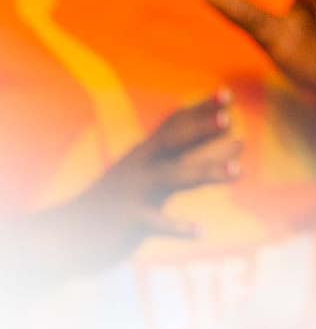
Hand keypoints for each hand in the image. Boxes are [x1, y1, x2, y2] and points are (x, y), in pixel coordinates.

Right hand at [26, 94, 239, 281]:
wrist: (65, 235)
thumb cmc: (115, 202)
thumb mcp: (148, 176)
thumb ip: (188, 159)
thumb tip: (236, 142)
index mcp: (144, 155)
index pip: (175, 125)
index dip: (200, 110)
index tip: (227, 93)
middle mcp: (139, 167)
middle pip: (172, 142)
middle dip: (199, 129)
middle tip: (228, 120)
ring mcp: (133, 192)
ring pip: (173, 176)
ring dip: (206, 172)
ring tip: (238, 170)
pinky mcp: (127, 220)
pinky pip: (156, 223)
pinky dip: (178, 227)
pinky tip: (200, 232)